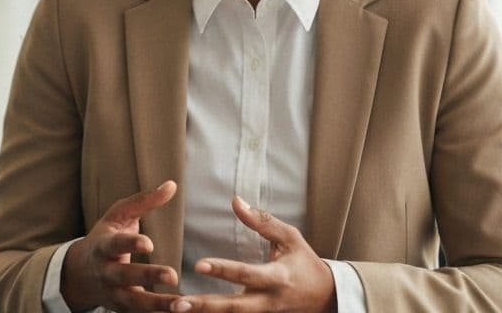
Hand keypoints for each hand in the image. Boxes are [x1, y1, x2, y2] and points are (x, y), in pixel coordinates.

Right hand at [61, 180, 180, 312]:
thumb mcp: (117, 216)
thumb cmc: (104, 238)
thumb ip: (143, 201)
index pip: (115, 244)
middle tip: (172, 276)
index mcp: (103, 246)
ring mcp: (113, 294)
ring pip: (134, 303)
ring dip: (157, 305)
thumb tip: (172, 185)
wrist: (78, 274)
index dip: (130, 244)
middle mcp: (106, 272)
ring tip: (182, 305)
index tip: (148, 243)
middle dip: (147, 276)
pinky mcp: (122, 310)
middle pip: (125, 276)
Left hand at [170, 196, 335, 312]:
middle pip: (234, 307)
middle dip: (205, 306)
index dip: (223, 269)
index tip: (199, 264)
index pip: (246, 274)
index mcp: (277, 277)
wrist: (327, 297)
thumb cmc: (305, 262)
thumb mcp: (290, 238)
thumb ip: (262, 222)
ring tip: (175, 310)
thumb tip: (236, 200)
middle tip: (177, 304)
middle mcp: (268, 300)